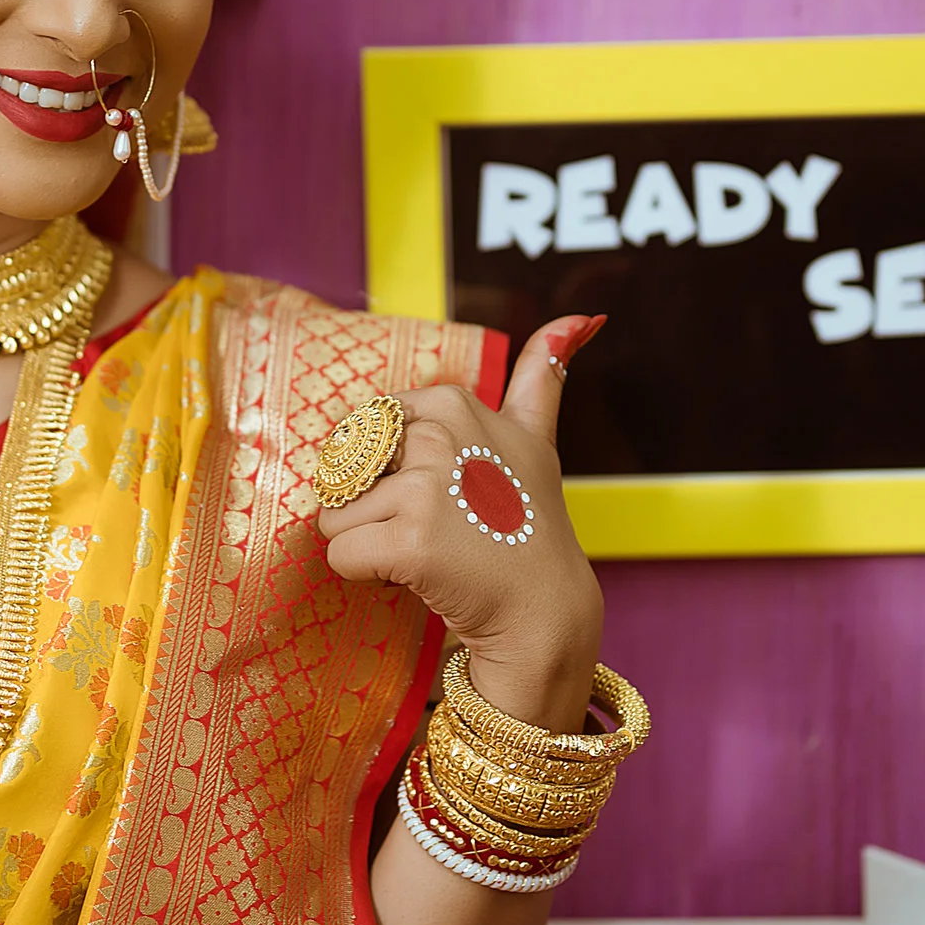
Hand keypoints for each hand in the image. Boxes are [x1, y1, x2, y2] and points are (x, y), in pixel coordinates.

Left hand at [315, 316, 607, 730]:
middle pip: (349, 470)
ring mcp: (424, 489)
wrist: (543, 609)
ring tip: (431, 554)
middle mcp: (439, 436)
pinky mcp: (409, 542)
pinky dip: (366, 576)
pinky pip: (340, 555)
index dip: (395, 470)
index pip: (369, 432)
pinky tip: (417, 577)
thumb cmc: (530, 524)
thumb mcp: (536, 435)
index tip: (447, 493)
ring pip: (337, 516)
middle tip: (437, 528)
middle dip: (376, 505)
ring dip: (370, 543)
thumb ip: (543, 371)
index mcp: (453, 402)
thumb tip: (587, 315)